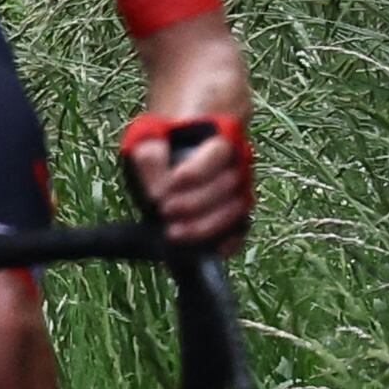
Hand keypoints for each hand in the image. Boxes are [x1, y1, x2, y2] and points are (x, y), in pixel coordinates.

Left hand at [122, 109, 253, 249]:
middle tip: (166, 210)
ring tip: (174, 232)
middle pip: (226, 186)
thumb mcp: (148, 138)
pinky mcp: (236, 211)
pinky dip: (230, 241)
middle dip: (195, 202)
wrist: (179, 144)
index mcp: (219, 140)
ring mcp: (239, 190)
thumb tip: (156, 194)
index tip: (174, 181)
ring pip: (234, 209)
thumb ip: (150, 157)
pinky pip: (241, 229)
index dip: (198, 170)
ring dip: (206, 224)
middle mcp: (236, 165)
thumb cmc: (163, 141)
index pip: (218, 154)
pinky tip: (212, 250)